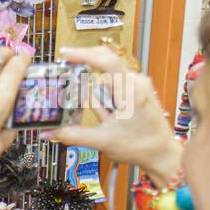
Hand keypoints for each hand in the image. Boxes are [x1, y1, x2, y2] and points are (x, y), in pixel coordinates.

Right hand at [48, 46, 182, 184]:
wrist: (161, 154)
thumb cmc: (140, 146)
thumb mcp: (102, 141)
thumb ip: (72, 135)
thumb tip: (48, 132)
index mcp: (131, 91)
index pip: (106, 61)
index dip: (84, 55)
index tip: (65, 54)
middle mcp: (137, 82)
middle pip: (105, 64)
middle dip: (85, 70)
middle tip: (67, 77)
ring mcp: (138, 84)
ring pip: (107, 78)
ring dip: (98, 94)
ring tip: (105, 118)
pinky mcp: (136, 90)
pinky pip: (113, 85)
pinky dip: (103, 96)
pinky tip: (108, 115)